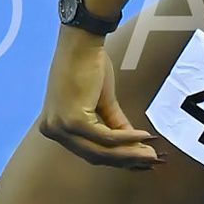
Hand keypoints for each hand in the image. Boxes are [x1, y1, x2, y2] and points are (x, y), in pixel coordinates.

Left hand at [38, 27, 160, 167]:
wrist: (81, 42)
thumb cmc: (87, 65)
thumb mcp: (102, 101)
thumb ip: (114, 125)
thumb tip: (134, 145)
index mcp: (54, 126)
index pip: (88, 151)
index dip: (115, 158)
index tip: (139, 161)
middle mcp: (52, 130)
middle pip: (95, 155)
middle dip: (125, 160)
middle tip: (151, 161)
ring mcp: (60, 127)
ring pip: (101, 150)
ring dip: (129, 153)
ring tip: (151, 153)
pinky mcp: (73, 121)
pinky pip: (105, 137)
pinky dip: (126, 138)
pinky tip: (143, 136)